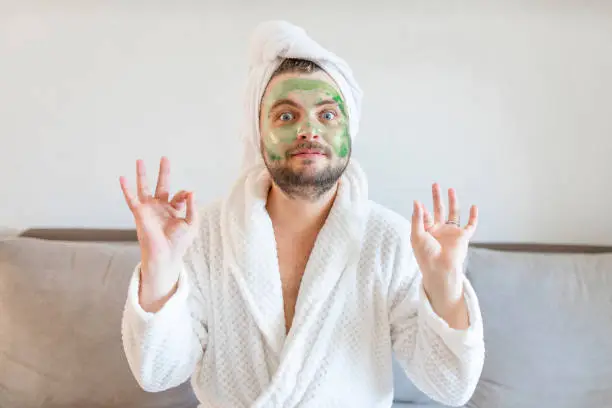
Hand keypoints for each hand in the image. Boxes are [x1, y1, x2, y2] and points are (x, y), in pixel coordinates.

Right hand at [120, 157, 198, 309]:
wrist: (166, 255)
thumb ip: (193, 207)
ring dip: (142, 175)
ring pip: (144, 188)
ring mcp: (149, 209)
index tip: (187, 196)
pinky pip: (131, 199)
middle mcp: (161, 207)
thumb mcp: (192, 223)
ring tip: (139, 160)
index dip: (185, 195)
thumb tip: (192, 191)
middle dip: (163, 172)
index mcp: (174, 210)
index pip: (179, 196)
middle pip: (161, 185)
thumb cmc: (179, 242)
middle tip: (164, 158)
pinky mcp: (140, 213)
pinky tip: (122, 177)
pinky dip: (126, 189)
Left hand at [410, 183, 477, 327]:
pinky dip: (473, 216)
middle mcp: (439, 230)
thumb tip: (416, 202)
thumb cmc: (425, 255)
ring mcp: (451, 233)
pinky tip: (474, 206)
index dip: (421, 209)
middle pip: (438, 209)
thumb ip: (417, 218)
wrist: (439, 268)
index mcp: (427, 231)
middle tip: (435, 185)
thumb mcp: (417, 235)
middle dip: (437, 197)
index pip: (425, 215)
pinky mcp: (462, 237)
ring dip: (452, 202)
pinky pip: (470, 225)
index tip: (419, 203)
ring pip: (453, 213)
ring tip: (451, 189)